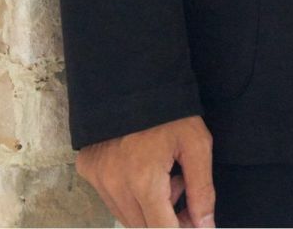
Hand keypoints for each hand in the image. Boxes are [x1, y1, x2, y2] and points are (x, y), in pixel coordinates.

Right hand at [75, 114, 214, 227]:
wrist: (133, 78)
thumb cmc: (170, 111)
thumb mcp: (196, 144)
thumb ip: (202, 190)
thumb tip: (205, 226)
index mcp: (144, 181)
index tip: (194, 221)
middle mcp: (115, 186)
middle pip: (144, 228)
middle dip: (167, 217)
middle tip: (180, 186)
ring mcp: (98, 179)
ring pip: (127, 217)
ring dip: (147, 208)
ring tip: (161, 175)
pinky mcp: (88, 170)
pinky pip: (111, 199)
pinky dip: (129, 195)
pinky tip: (141, 169)